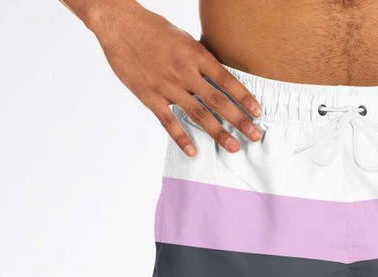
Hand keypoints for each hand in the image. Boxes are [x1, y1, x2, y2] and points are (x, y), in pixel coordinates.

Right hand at [89, 1, 261, 155]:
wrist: (119, 25)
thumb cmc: (153, 30)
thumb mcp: (183, 39)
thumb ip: (199, 59)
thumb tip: (218, 77)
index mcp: (195, 54)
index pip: (226, 80)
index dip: (244, 97)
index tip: (258, 113)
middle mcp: (185, 72)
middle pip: (218, 101)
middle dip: (239, 120)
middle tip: (255, 136)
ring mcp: (168, 86)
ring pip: (198, 114)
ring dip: (218, 133)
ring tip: (234, 147)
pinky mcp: (150, 97)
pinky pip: (169, 122)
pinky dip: (182, 138)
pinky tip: (193, 152)